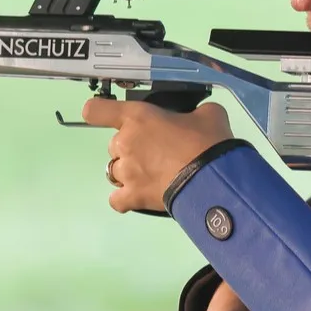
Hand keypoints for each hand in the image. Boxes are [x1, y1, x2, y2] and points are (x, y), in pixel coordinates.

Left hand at [81, 97, 233, 213]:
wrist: (212, 179)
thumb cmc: (207, 141)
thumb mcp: (209, 114)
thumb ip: (196, 112)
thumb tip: (200, 118)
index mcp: (137, 117)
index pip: (97, 110)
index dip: (99, 112)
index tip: (106, 116)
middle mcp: (124, 143)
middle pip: (115, 144)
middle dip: (131, 147)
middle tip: (157, 152)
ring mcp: (126, 172)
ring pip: (115, 171)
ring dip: (129, 172)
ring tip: (152, 176)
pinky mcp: (132, 197)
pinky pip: (117, 200)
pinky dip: (125, 198)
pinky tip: (139, 196)